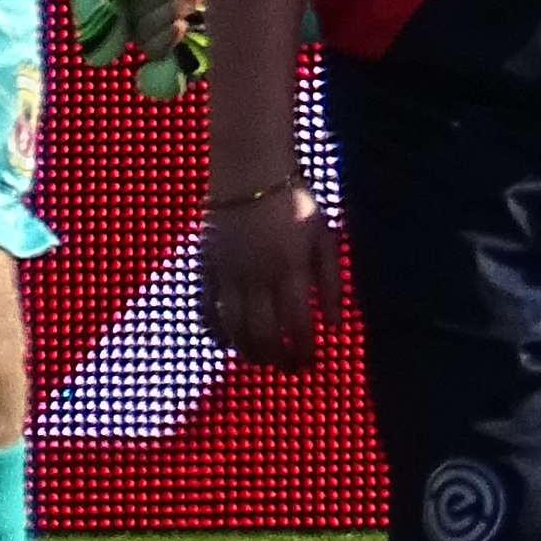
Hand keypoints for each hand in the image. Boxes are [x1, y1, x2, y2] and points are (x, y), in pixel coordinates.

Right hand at [198, 176, 336, 365]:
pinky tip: (228, 343)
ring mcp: (226, 274)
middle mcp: (256, 277)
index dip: (303, 349)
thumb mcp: (324, 237)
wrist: (249, 173)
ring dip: (248, 351)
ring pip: (232, 328)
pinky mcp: (205, 268)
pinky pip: (206, 310)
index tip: (312, 361)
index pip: (297, 325)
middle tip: (290, 368)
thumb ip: (331, 282)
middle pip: (262, 334)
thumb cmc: (294, 203)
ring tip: (263, 360)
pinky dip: (216, 332)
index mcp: (290, 269)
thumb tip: (336, 325)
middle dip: (278, 358)